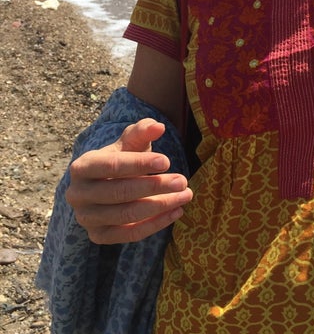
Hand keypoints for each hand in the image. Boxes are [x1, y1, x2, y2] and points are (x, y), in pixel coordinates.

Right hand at [66, 118, 192, 244]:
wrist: (107, 182)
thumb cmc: (122, 157)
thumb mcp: (130, 140)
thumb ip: (143, 130)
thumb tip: (159, 127)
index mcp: (82, 167)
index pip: (112, 166)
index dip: (139, 163)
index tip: (167, 161)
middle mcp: (78, 195)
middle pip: (120, 193)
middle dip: (155, 187)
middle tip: (182, 181)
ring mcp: (86, 218)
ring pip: (126, 215)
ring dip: (161, 206)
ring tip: (185, 195)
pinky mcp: (98, 236)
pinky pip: (129, 234)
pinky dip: (155, 225)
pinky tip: (177, 212)